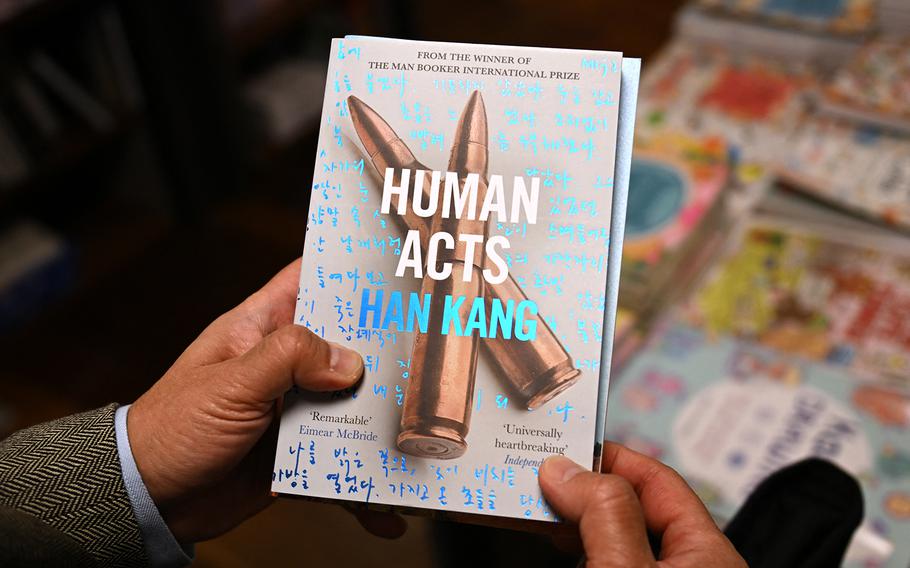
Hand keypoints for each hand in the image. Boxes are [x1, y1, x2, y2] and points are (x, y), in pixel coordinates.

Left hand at [128, 259, 400, 542]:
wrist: (151, 500)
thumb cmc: (171, 428)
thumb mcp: (230, 383)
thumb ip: (287, 360)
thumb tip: (349, 360)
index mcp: (260, 327)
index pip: (308, 279)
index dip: (346, 268)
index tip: (391, 267)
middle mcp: (284, 363)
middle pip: (346, 342)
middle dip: (383, 346)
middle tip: (427, 349)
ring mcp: (295, 406)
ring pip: (352, 401)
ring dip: (380, 417)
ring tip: (421, 425)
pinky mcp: (300, 450)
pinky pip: (342, 457)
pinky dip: (363, 478)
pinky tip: (385, 501)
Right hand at [539, 443, 745, 566]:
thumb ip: (604, 514)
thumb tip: (565, 468)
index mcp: (708, 553)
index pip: (658, 481)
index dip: (609, 458)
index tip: (564, 450)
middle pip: (634, 507)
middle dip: (585, 490)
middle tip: (540, 479)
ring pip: (616, 538)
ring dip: (575, 521)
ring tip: (537, 510)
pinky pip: (606, 560)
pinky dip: (579, 549)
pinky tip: (556, 544)